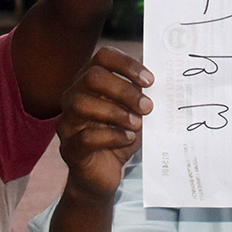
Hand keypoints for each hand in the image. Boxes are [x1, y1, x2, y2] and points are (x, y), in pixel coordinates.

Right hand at [56, 48, 152, 199]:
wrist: (104, 175)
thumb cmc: (120, 136)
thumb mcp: (135, 113)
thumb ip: (143, 96)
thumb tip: (163, 83)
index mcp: (90, 81)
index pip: (103, 56)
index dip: (127, 64)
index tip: (149, 81)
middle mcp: (73, 96)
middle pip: (92, 77)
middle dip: (124, 90)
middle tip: (147, 106)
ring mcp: (67, 122)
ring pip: (82, 104)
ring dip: (116, 112)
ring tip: (136, 124)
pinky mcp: (69, 148)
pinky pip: (86, 137)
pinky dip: (112, 136)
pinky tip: (128, 139)